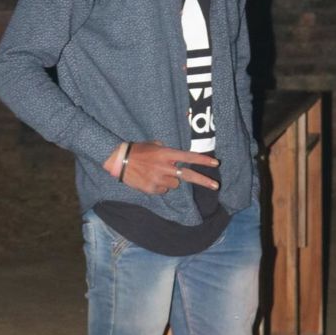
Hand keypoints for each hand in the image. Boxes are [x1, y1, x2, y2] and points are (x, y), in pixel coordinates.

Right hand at [103, 141, 219, 195]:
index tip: (215, 163)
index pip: (188, 157)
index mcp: (166, 154)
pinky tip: (151, 179)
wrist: (119, 161)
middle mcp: (164, 167)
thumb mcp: (154, 145)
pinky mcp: (152, 189)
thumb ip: (167, 151)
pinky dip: (160, 186)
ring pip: (174, 184)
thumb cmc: (138, 150)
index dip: (202, 161)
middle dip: (203, 181)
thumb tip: (176, 157)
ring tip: (157, 173)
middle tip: (216, 186)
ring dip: (170, 180)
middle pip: (188, 175)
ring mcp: (158, 179)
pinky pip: (163, 190)